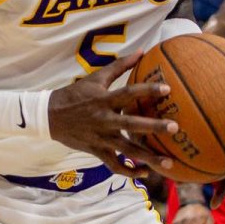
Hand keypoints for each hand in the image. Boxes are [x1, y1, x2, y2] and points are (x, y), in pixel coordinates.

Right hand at [47, 52, 177, 178]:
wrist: (49, 116)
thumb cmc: (76, 94)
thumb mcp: (96, 78)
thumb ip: (120, 65)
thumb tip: (142, 51)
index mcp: (105, 99)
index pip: (129, 93)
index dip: (148, 90)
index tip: (167, 89)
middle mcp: (105, 119)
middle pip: (132, 125)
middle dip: (154, 127)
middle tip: (175, 128)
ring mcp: (101, 137)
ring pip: (127, 150)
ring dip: (148, 158)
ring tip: (169, 163)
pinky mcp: (97, 151)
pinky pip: (114, 165)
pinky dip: (129, 171)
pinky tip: (145, 172)